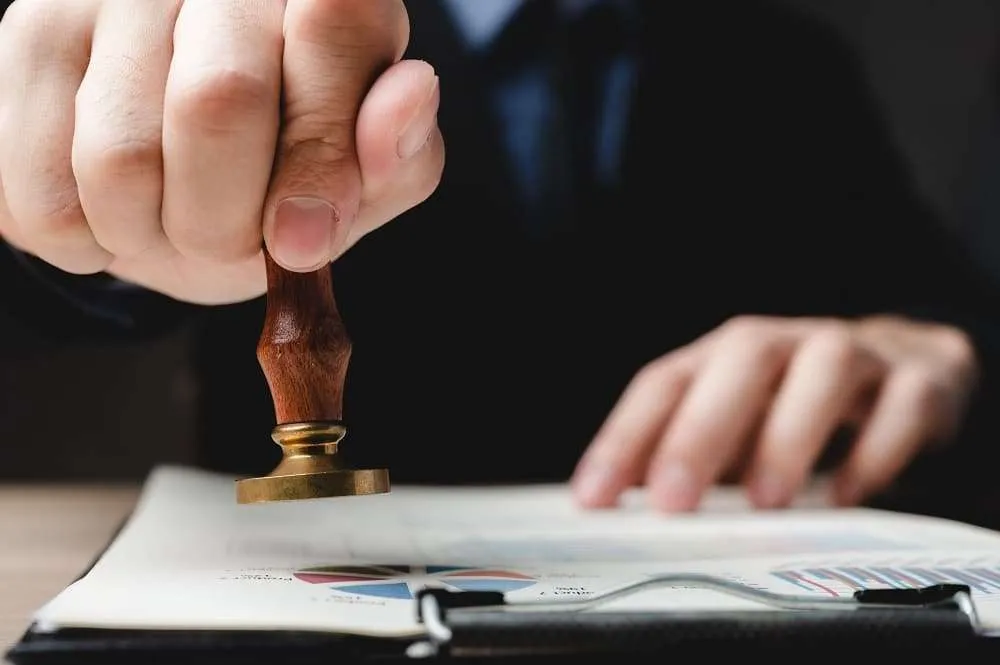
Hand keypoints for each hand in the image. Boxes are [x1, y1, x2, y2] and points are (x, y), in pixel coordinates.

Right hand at [0, 0, 442, 303]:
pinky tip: (121, 213)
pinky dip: (93, 243)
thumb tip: (411, 95)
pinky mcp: (25, 42)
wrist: (181, 186)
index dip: (320, 150)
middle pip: (217, 100)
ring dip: (155, 236)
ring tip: (175, 219)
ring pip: (119, 158)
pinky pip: (45, 195)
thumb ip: (397, 153)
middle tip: (236, 240)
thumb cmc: (289, 178)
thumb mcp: (364, 183)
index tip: (302, 240)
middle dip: (228, 221)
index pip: (335, 27)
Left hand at [571, 315, 977, 510]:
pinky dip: (874, 452)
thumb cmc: (797, 404)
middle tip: (673, 501)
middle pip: (740, 358)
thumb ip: (692, 457)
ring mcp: (856, 354)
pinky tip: (843, 497)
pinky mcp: (919, 381)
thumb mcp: (737, 426)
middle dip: (700, 430)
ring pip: (825, 369)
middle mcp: (786, 342)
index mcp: (726, 354)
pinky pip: (902, 405)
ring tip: (766, 502)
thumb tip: (634, 505)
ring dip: (789, 435)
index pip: (665, 381)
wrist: (907, 369)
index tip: (595, 496)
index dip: (625, 436)